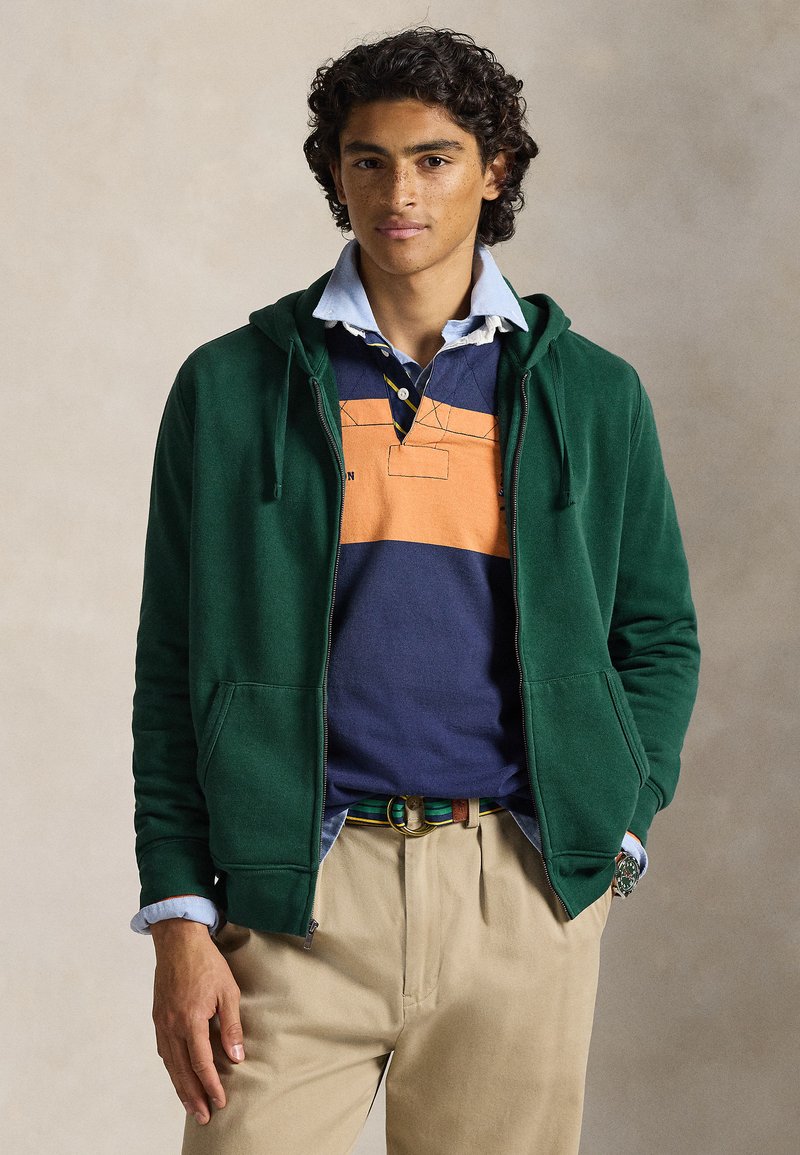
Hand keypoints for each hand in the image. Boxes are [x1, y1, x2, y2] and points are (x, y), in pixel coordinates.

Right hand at [151, 919, 244, 1125]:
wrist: (179, 942)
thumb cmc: (207, 964)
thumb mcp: (228, 992)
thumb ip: (231, 1026)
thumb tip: (236, 1058)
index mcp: (192, 1020)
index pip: (201, 1063)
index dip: (211, 1085)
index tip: (220, 1101)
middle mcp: (173, 1026)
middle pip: (182, 1071)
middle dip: (194, 1096)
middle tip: (204, 1117)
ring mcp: (162, 1023)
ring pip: (171, 1064)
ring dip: (181, 1088)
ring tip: (191, 1106)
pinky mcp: (158, 1017)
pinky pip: (164, 1050)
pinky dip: (171, 1068)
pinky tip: (177, 1076)